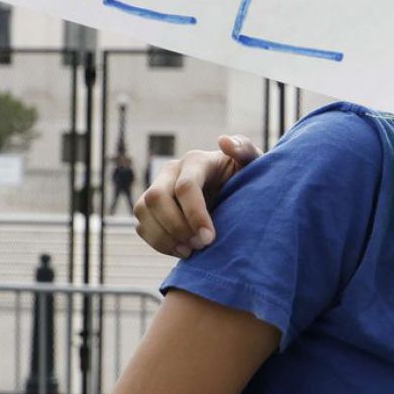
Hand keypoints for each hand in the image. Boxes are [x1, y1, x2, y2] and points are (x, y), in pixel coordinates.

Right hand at [136, 135, 259, 257]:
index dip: (194, 215)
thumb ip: (243, 150)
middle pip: (156, 197)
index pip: (185, 187)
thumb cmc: (247, 180)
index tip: (210, 238)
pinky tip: (182, 251)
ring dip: (164, 237)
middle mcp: (171, 170)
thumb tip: (223, 141)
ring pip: (143, 211)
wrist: (236, 196)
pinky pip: (141, 226)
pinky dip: (158, 243)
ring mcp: (157, 188)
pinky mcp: (149, 208)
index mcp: (196, 160)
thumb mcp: (253, 165)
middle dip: (176, 226)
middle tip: (200, 246)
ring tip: (191, 251)